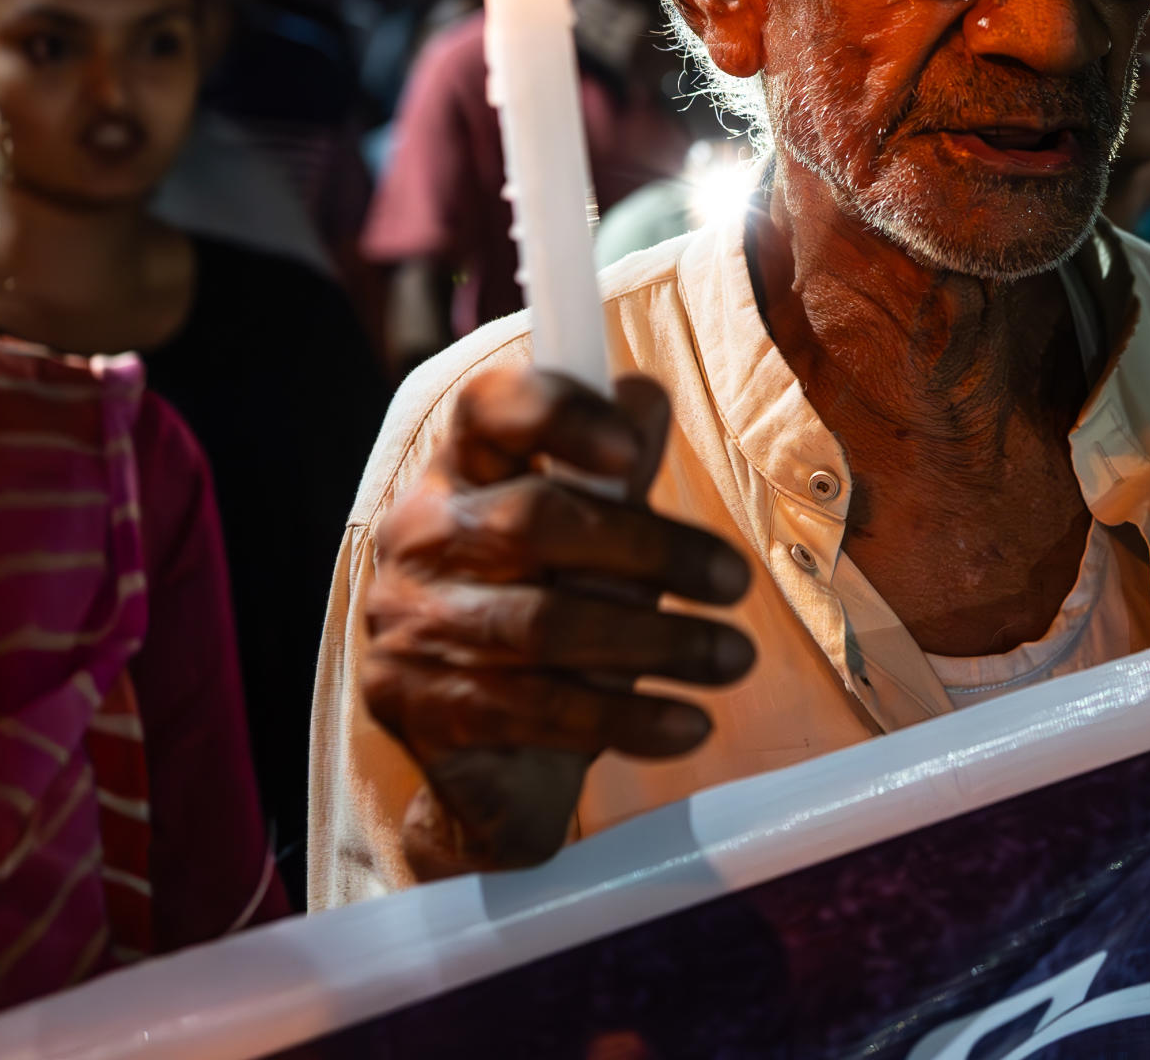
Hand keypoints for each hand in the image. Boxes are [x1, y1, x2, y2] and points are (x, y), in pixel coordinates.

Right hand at [362, 363, 756, 879]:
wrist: (487, 751)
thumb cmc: (548, 609)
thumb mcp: (589, 536)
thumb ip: (614, 474)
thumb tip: (643, 397)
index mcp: (460, 470)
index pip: (490, 409)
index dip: (559, 414)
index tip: (632, 451)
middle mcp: (423, 536)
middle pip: (535, 520)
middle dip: (652, 550)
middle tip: (735, 581)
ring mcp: (414, 624)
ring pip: (544, 623)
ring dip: (657, 642)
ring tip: (732, 658)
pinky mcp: (425, 707)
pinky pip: (539, 709)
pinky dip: (628, 717)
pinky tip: (689, 724)